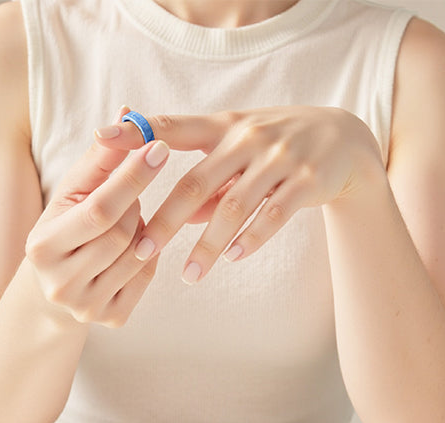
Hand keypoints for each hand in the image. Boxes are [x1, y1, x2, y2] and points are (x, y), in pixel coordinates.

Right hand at [25, 106, 170, 326]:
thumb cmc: (67, 224)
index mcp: (42, 246)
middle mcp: (59, 284)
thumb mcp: (74, 191)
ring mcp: (85, 307)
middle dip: (135, 207)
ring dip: (143, 230)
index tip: (160, 148)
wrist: (53, 287)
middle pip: (122, 234)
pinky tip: (134, 246)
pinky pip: (146, 277)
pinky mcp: (110, 319)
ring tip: (129, 220)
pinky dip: (148, 255)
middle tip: (130, 196)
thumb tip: (128, 114)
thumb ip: (101, 157)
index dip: (132, 178)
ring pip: (139, 255)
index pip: (99, 210)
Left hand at [95, 105, 385, 282]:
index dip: (134, 132)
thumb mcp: (236, 152)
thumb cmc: (273, 149)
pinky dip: (250, 239)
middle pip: (196, 183)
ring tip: (189, 275)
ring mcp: (279, 158)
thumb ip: (205, 182)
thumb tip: (171, 220)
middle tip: (140, 251)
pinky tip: (232, 258)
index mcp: (221, 126)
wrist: (344, 140)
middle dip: (165, 220)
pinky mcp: (308, 180)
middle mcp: (247, 137)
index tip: (99, 139)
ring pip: (234, 207)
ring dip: (208, 244)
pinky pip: (274, 215)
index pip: (169, 126)